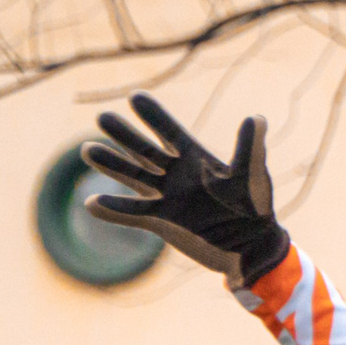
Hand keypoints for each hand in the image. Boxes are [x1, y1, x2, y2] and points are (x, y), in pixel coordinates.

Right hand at [81, 93, 289, 283]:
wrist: (251, 247)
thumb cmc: (256, 208)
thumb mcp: (252, 177)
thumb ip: (250, 149)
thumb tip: (257, 117)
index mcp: (195, 159)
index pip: (170, 132)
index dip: (155, 116)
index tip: (136, 97)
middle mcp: (176, 174)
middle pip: (143, 150)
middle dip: (124, 135)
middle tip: (102, 118)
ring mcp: (166, 196)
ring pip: (132, 176)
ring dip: (111, 165)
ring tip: (88, 150)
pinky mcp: (162, 221)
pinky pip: (133, 213)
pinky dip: (113, 211)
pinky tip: (91, 204)